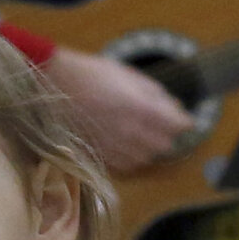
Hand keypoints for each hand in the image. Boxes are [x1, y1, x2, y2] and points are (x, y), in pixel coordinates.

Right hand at [36, 45, 190, 172]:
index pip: (178, 124)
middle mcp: (133, 133)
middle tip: (163, 124)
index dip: (184, 121)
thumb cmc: (92, 74)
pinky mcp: (102, 155)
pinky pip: (128, 165)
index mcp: (142, 109)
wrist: (55, 88)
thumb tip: (174, 107)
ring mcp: (117, 147)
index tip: (184, 118)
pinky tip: (128, 144)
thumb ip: (155, 93)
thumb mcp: (129, 75)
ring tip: (143, 133)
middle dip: (168, 134)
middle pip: (166, 145)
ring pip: (148, 157)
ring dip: (151, 147)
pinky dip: (134, 156)